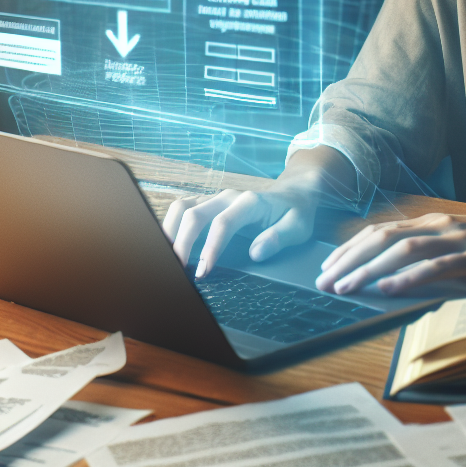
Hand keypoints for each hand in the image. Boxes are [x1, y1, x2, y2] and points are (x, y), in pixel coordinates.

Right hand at [163, 180, 316, 277]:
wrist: (293, 194)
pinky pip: (183, 208)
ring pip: (183, 206)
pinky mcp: (209, 204)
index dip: (211, 247)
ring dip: (171, 231)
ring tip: (167, 258)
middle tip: (177, 270)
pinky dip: (171, 225)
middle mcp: (229, 197)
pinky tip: (169, 246)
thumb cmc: (295, 213)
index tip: (203, 271)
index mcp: (250, 202)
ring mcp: (216, 199)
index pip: (223, 222)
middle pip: (195, 213)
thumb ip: (279, 238)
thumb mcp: (298, 227)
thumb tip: (255, 252)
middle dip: (183, 242)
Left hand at [315, 206, 465, 295]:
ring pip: (402, 250)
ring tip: (345, 286)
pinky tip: (389, 289)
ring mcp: (456, 239)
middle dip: (349, 259)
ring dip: (369, 269)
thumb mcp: (462, 244)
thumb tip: (399, 273)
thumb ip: (435, 253)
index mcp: (434, 222)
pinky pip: (436, 266)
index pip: (381, 231)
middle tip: (323, 281)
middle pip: (382, 237)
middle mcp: (439, 225)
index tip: (328, 266)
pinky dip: (408, 278)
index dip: (351, 248)